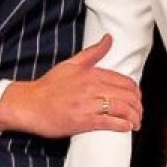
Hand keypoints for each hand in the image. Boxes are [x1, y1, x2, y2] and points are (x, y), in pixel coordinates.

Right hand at [0, 36, 142, 137]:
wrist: (28, 105)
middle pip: (128, 96)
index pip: (126, 82)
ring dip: (134, 117)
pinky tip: (127, 127)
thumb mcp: (71, 64)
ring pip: (122, 109)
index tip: (137, 99)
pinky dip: (123, 125)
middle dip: (138, 106)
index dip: (136, 92)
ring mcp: (88, 104)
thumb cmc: (48, 87)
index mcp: (92, 74)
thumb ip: (92, 52)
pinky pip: (110, 122)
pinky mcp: (82, 121)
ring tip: (135, 123)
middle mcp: (92, 87)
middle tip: (138, 113)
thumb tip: (109, 38)